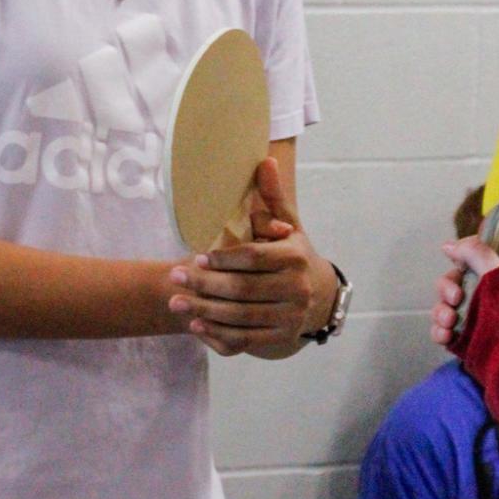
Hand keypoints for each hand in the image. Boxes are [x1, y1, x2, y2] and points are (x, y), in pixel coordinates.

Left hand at [166, 157, 337, 358]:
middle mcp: (296, 289)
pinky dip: (218, 333)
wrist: (322, 296)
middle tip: (175, 276)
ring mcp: (290, 317)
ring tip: (176, 302)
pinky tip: (195, 324)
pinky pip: (245, 339)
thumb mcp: (289, 225)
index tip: (198, 256)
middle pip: (243, 289)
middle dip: (206, 284)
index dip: (224, 259)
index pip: (254, 258)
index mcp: (295, 258)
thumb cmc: (295, 255)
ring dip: (205, 310)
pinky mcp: (281, 338)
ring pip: (240, 316)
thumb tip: (264, 160)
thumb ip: (273, 197)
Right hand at [430, 236, 498, 348]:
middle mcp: (483, 294)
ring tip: (450, 321)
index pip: (470, 258)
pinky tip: (447, 335)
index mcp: (496, 274)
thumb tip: (449, 245)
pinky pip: (442, 331)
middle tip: (456, 299)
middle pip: (450, 283)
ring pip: (442, 307)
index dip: (459, 258)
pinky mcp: (465, 339)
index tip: (458, 264)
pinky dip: (439, 332)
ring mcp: (474, 318)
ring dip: (440, 312)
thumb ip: (474, 251)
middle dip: (446, 289)